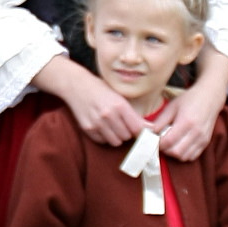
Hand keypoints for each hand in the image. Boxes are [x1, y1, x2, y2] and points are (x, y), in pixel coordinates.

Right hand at [35, 58, 149, 147]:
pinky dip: (105, 137)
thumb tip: (151, 129)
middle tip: (123, 124)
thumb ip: (134, 114)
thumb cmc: (101, 90)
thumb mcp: (119, 97)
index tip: (142, 132)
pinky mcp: (87, 128)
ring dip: (116, 136)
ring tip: (112, 126)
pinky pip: (102, 141)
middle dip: (127, 133)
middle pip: (127, 136)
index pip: (137, 129)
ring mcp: (96, 123)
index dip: (141, 132)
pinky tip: (102, 126)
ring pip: (115, 141)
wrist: (76, 85)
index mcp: (120, 105)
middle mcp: (108, 115)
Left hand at [149, 61, 227, 161]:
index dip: (157, 143)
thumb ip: (160, 121)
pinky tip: (178, 145)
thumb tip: (149, 133)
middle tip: (159, 141)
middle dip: (165, 149)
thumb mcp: (171, 107)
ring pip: (184, 157)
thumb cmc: (189, 100)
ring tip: (169, 143)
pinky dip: (183, 154)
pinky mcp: (206, 143)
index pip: (168, 141)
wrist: (210, 98)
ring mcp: (203, 139)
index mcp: (186, 121)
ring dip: (173, 153)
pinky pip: (192, 156)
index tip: (152, 139)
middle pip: (176, 152)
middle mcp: (196, 132)